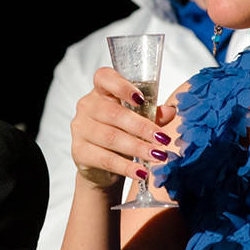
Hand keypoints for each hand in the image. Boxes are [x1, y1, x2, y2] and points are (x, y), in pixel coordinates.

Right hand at [70, 67, 176, 188]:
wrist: (102, 166)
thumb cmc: (120, 134)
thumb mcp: (138, 122)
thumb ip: (152, 114)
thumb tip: (171, 111)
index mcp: (101, 91)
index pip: (104, 78)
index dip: (121, 86)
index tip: (141, 99)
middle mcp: (86, 106)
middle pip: (113, 113)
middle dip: (142, 127)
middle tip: (163, 139)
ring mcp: (80, 129)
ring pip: (110, 137)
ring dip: (138, 148)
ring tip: (158, 156)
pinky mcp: (79, 151)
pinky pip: (105, 159)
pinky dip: (126, 167)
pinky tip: (141, 172)